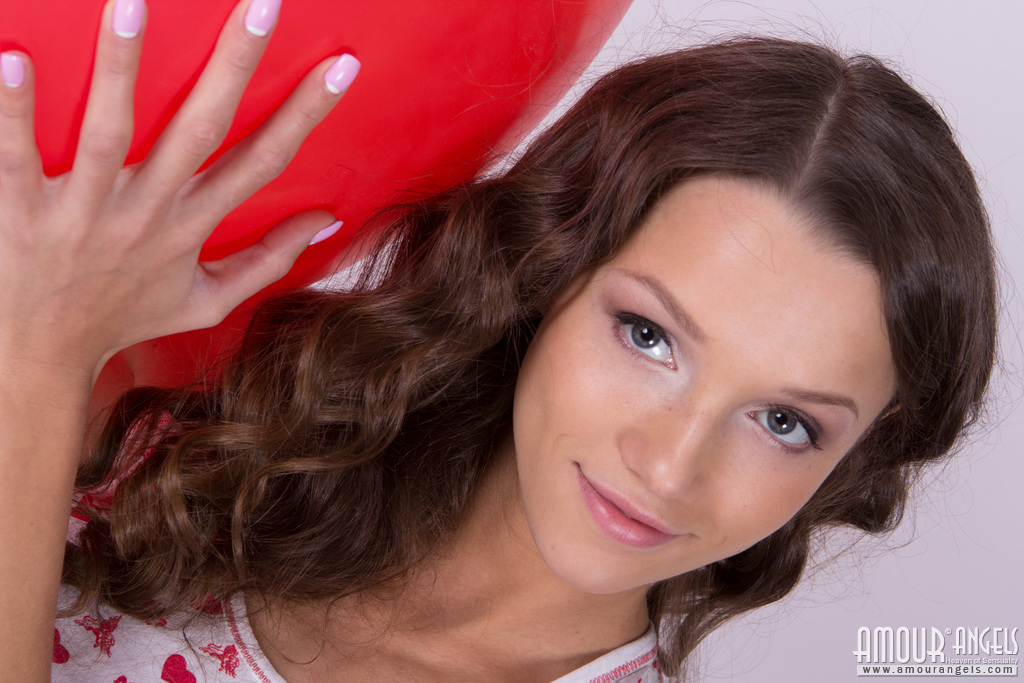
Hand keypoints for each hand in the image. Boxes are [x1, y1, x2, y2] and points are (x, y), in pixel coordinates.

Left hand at [0, 0, 359, 385]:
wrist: (39, 358)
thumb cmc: (123, 318)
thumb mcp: (207, 301)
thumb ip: (268, 261)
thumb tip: (327, 221)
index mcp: (191, 227)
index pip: (262, 161)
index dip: (306, 114)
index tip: (342, 66)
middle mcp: (149, 213)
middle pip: (202, 129)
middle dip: (236, 64)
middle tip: (264, 3)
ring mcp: (87, 212)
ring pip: (110, 132)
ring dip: (123, 68)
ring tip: (135, 5)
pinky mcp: (24, 211)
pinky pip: (18, 157)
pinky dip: (14, 110)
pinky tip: (13, 58)